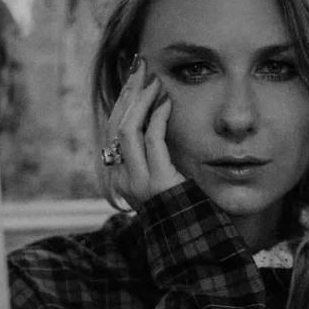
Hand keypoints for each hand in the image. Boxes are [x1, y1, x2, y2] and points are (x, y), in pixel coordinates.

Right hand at [102, 56, 184, 208]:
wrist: (195, 241)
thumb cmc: (185, 208)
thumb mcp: (164, 177)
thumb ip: (156, 154)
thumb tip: (158, 118)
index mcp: (120, 177)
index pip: (113, 130)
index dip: (122, 101)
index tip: (134, 78)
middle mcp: (121, 180)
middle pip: (115, 125)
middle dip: (128, 92)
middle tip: (140, 66)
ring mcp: (136, 183)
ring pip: (126, 129)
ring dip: (141, 99)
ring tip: (153, 79)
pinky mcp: (156, 183)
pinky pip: (151, 141)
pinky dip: (159, 117)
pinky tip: (166, 102)